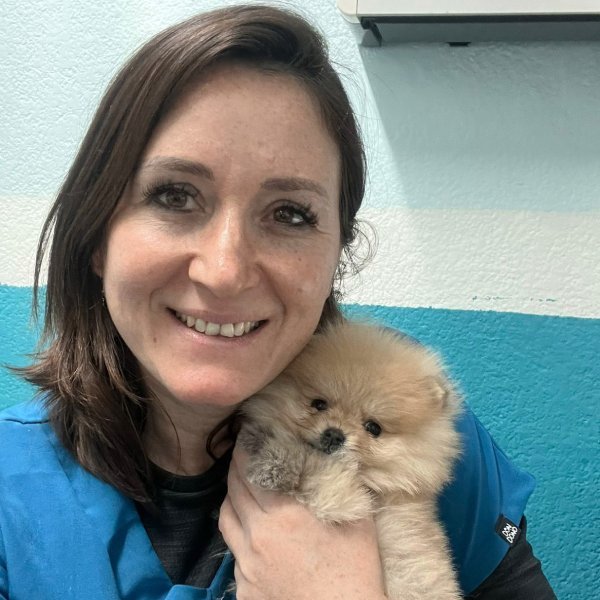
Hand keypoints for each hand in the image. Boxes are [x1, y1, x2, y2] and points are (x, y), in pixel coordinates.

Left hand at [219, 446, 386, 599]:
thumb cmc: (355, 571)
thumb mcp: (357, 521)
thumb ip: (343, 484)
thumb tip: (339, 454)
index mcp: (283, 515)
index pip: (250, 472)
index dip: (244, 450)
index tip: (246, 435)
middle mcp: (257, 537)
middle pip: (233, 491)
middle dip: (235, 468)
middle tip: (241, 453)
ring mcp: (246, 565)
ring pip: (225, 519)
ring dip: (231, 498)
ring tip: (241, 488)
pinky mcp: (244, 588)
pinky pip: (233, 551)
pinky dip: (239, 533)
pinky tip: (253, 531)